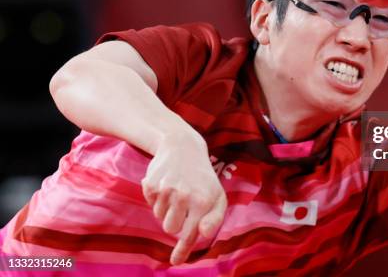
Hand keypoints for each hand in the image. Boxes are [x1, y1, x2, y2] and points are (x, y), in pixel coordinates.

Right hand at [141, 132, 226, 264]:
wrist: (183, 146)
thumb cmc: (203, 177)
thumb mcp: (217, 195)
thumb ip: (214, 218)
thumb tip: (202, 234)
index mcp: (203, 201)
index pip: (190, 233)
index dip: (182, 249)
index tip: (176, 261)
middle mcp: (184, 196)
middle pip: (170, 229)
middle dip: (175, 221)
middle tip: (183, 204)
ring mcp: (166, 189)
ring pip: (159, 217)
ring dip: (166, 209)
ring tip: (176, 191)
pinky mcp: (151, 184)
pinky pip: (150, 203)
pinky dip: (157, 198)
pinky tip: (166, 184)